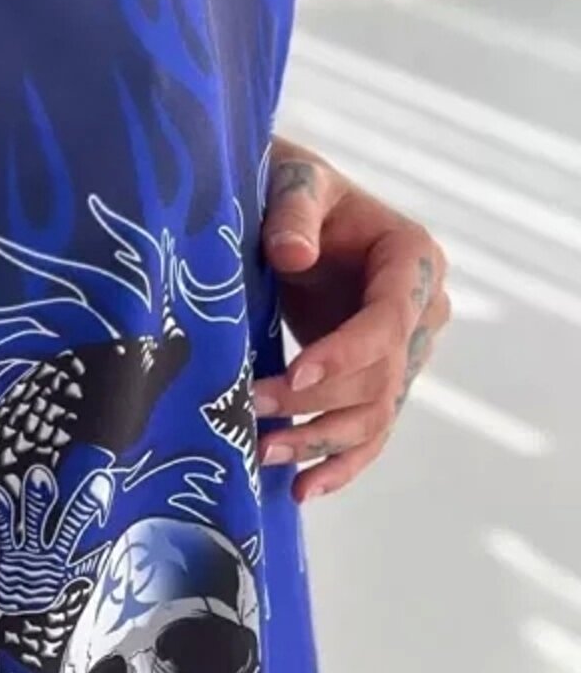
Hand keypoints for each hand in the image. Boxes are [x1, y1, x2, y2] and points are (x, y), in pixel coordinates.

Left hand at [0, 464, 113, 611]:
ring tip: (39, 476)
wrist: (9, 624)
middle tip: (94, 478)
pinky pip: (3, 529)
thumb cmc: (39, 594)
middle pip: (71, 526)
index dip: (95, 507)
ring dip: (38, 501)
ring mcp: (28, 555)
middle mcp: (52, 556)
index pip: (86, 530)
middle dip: (82, 505)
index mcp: (68, 561)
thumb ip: (86, 565)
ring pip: (37, 523)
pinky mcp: (6, 556)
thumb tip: (105, 548)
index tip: (104, 480)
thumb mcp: (67, 582)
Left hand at [254, 144, 452, 500]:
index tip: (294, 377)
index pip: (387, 322)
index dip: (344, 355)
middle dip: (316, 404)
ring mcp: (403, 352)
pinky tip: (302, 490)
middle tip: (251, 412)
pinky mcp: (377, 380)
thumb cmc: (294, 189)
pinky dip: (339, 466)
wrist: (292, 212)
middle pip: (380, 378)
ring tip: (265, 456)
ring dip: (321, 443)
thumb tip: (292, 254)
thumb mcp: (294, 182)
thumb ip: (294, 211)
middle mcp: (421, 311)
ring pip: (375, 416)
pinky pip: (369, 433)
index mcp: (412, 260)